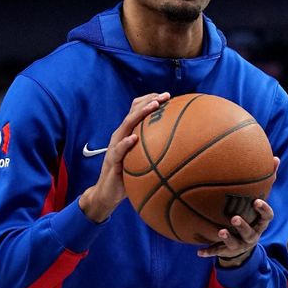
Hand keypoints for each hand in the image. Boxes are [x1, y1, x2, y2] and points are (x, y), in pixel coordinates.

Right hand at [79, 92, 170, 221]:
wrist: (108, 192)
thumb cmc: (128, 176)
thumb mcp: (143, 160)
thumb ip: (154, 151)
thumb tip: (180, 149)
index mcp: (128, 133)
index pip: (137, 110)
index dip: (151, 99)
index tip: (168, 95)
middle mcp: (121, 135)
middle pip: (134, 111)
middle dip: (150, 101)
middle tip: (165, 96)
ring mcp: (115, 146)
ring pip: (127, 124)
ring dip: (140, 114)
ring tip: (154, 106)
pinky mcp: (112, 159)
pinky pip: (119, 149)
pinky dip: (126, 142)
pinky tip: (134, 138)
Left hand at [197, 158, 278, 266]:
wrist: (243, 246)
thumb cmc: (251, 216)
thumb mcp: (258, 203)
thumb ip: (267, 182)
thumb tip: (276, 157)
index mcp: (260, 223)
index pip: (267, 217)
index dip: (263, 210)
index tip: (256, 201)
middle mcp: (252, 235)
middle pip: (250, 232)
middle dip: (242, 226)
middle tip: (234, 217)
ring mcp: (239, 244)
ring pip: (234, 243)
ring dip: (227, 238)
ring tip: (220, 231)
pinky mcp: (226, 251)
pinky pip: (217, 252)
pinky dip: (208, 252)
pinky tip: (198, 251)